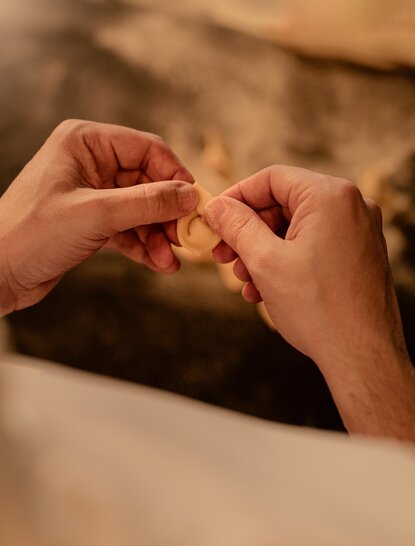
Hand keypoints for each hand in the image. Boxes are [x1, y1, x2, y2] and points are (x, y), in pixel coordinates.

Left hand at [0, 120, 196, 314]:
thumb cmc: (31, 233)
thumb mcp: (97, 213)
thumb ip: (148, 202)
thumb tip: (190, 196)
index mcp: (86, 142)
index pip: (147, 149)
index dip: (175, 176)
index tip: (194, 204)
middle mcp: (91, 163)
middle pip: (148, 182)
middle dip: (166, 213)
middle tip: (184, 237)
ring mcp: (92, 193)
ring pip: (140, 208)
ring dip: (157, 234)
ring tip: (170, 259)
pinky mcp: (91, 221)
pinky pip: (128, 228)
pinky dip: (143, 245)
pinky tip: (158, 263)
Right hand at [205, 165, 414, 439]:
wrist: (363, 357)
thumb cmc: (319, 309)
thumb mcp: (265, 262)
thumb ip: (236, 226)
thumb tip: (217, 206)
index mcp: (331, 196)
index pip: (271, 178)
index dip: (236, 197)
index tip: (215, 218)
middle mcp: (351, 206)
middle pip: (283, 204)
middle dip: (248, 232)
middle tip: (224, 255)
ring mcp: (358, 231)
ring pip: (295, 228)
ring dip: (263, 251)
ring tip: (244, 280)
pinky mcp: (357, 253)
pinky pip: (312, 245)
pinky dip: (286, 261)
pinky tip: (265, 289)